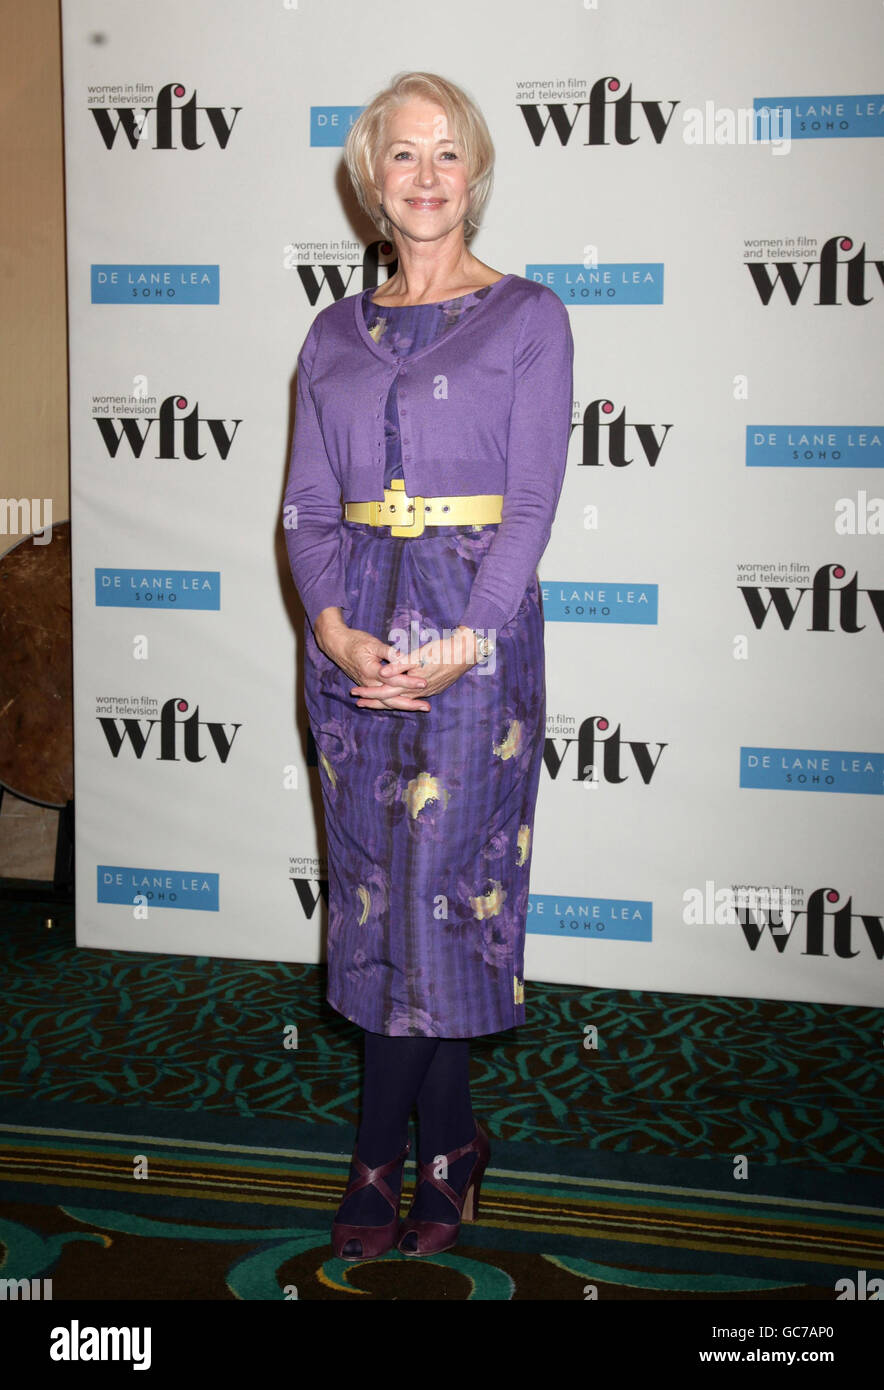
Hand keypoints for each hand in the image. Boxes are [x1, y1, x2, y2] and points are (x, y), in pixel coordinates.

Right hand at [313, 609, 430, 711]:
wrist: (336, 645)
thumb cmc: (355, 641)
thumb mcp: (372, 643)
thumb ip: (389, 652)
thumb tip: (403, 658)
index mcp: (370, 671)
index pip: (393, 679)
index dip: (409, 681)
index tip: (424, 682)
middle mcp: (369, 683)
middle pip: (391, 698)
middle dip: (410, 703)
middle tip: (427, 707)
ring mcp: (368, 687)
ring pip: (387, 701)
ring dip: (405, 705)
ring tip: (421, 707)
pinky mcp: (368, 687)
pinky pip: (382, 699)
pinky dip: (395, 704)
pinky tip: (407, 706)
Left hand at [351, 627, 477, 709]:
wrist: (467, 652)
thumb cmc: (443, 649)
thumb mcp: (420, 655)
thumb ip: (400, 664)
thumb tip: (383, 674)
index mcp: (414, 683)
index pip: (386, 692)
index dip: (370, 693)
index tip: (355, 694)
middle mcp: (420, 691)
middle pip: (392, 700)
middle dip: (374, 701)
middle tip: (358, 702)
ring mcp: (428, 691)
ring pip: (402, 700)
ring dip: (386, 701)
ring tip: (372, 701)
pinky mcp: (434, 687)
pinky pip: (412, 697)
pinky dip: (401, 698)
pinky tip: (398, 697)